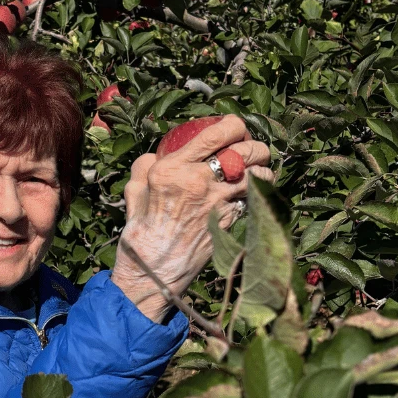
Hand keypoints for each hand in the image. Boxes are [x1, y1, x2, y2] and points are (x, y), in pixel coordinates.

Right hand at [111, 115, 273, 321]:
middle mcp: (200, 181)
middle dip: (256, 146)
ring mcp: (219, 203)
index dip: (235, 124)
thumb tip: (159, 154)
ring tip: (257, 171)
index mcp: (174, 168)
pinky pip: (254, 199)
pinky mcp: (230, 221)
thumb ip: (147, 166)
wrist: (154, 272)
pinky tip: (250, 194)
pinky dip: (257, 194)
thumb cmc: (141, 231)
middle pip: (247, 150)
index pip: (218, 133)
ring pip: (259, 174)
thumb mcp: (134, 190)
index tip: (235, 128)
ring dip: (262, 170)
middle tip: (252, 149)